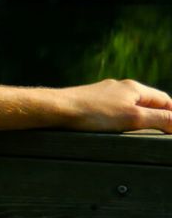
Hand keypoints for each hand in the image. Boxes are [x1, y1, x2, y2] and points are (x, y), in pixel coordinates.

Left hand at [57, 78, 171, 132]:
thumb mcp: (133, 118)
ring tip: (145, 129)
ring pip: (129, 104)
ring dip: (140, 116)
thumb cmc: (94, 113)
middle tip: (165, 128)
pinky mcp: (88, 101)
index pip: (164, 100)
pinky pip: (112, 109)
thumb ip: (160, 120)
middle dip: (158, 114)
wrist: (56, 108)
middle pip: (147, 101)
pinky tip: (116, 126)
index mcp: (134, 88)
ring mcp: (103, 93)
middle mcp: (120, 87)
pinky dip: (121, 117)